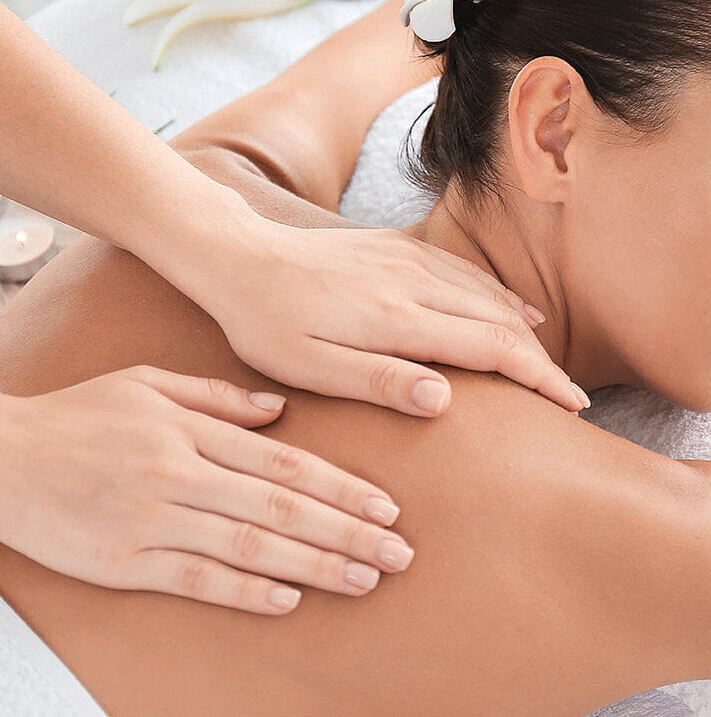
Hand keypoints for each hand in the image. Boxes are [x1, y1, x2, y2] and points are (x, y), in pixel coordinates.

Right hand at [0, 366, 411, 614]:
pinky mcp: (126, 564)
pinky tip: (288, 599)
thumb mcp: (149, 382)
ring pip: (250, 548)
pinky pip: (195, 580)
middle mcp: (182, 476)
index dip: (342, 488)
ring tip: (363, 578)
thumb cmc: (82, 413)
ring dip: (313, 566)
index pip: (286, 465)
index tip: (386, 507)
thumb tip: (281, 410)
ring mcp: (154, 522)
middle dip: (347, 532)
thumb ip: (219, 397)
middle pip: (281, 510)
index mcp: (194, 432)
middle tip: (398, 553)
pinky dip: (244, 591)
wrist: (3, 458)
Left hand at [197, 217, 588, 416]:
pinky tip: (513, 311)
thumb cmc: (267, 323)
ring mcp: (410, 259)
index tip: (570, 405)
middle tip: (568, 398)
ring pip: (489, 295)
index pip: (492, 349)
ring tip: (547, 365)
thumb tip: (445, 399)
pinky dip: (499, 297)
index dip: (538, 378)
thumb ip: (381, 381)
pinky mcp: (399, 247)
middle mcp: (415, 283)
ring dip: (525, 332)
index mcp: (397, 319)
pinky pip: (467, 273)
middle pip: (501, 323)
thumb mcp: (311, 368)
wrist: (240, 258)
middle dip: (541, 361)